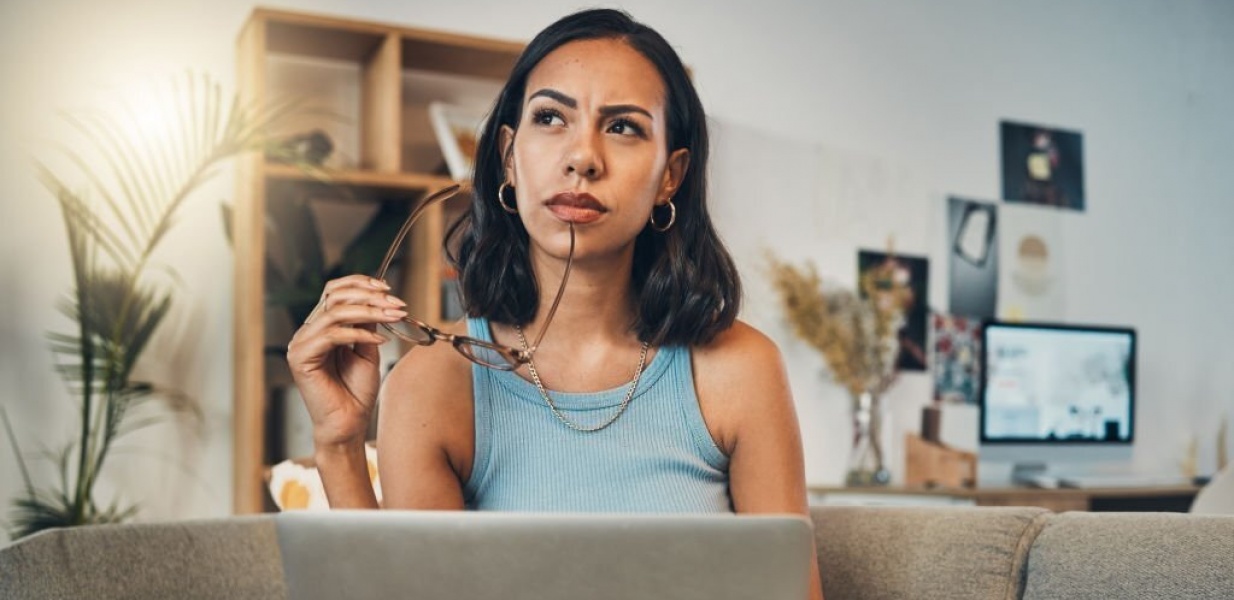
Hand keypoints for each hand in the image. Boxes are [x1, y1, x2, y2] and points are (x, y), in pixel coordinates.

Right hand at [286, 275, 407, 448]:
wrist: (349, 424)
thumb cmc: (356, 392)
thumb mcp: (368, 349)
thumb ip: (367, 324)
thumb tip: (379, 298)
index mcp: (321, 327)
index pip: (334, 291)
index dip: (360, 284)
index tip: (389, 290)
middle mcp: (308, 332)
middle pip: (334, 296)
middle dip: (370, 296)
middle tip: (397, 304)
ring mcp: (301, 344)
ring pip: (334, 312)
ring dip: (370, 311)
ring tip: (393, 317)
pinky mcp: (300, 358)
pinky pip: (331, 335)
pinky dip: (359, 333)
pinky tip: (379, 340)